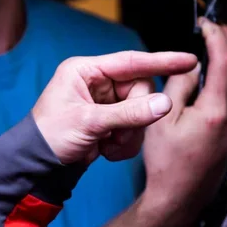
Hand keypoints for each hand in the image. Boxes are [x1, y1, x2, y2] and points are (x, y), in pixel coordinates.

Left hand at [31, 51, 197, 165]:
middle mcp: (98, 82)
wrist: (38, 165)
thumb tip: (164, 103)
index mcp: (86, 71)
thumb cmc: (51, 137)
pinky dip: (125, 142)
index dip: (161, 61)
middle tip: (117, 134)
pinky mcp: (111, 119)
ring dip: (129, 134)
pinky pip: (135, 126)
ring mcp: (105, 101)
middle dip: (135, 116)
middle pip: (140, 90)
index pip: (131, 62)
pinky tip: (106, 150)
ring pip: (141, 111)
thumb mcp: (89, 123)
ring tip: (108, 145)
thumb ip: (129, 113)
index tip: (188, 61)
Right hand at [140, 19, 226, 221]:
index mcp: (215, 112)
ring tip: (218, 42)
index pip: (224, 62)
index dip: (217, 37)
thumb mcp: (162, 118)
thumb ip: (179, 86)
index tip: (206, 24)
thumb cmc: (166, 163)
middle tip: (217, 26)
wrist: (179, 198)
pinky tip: (219, 71)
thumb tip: (194, 65)